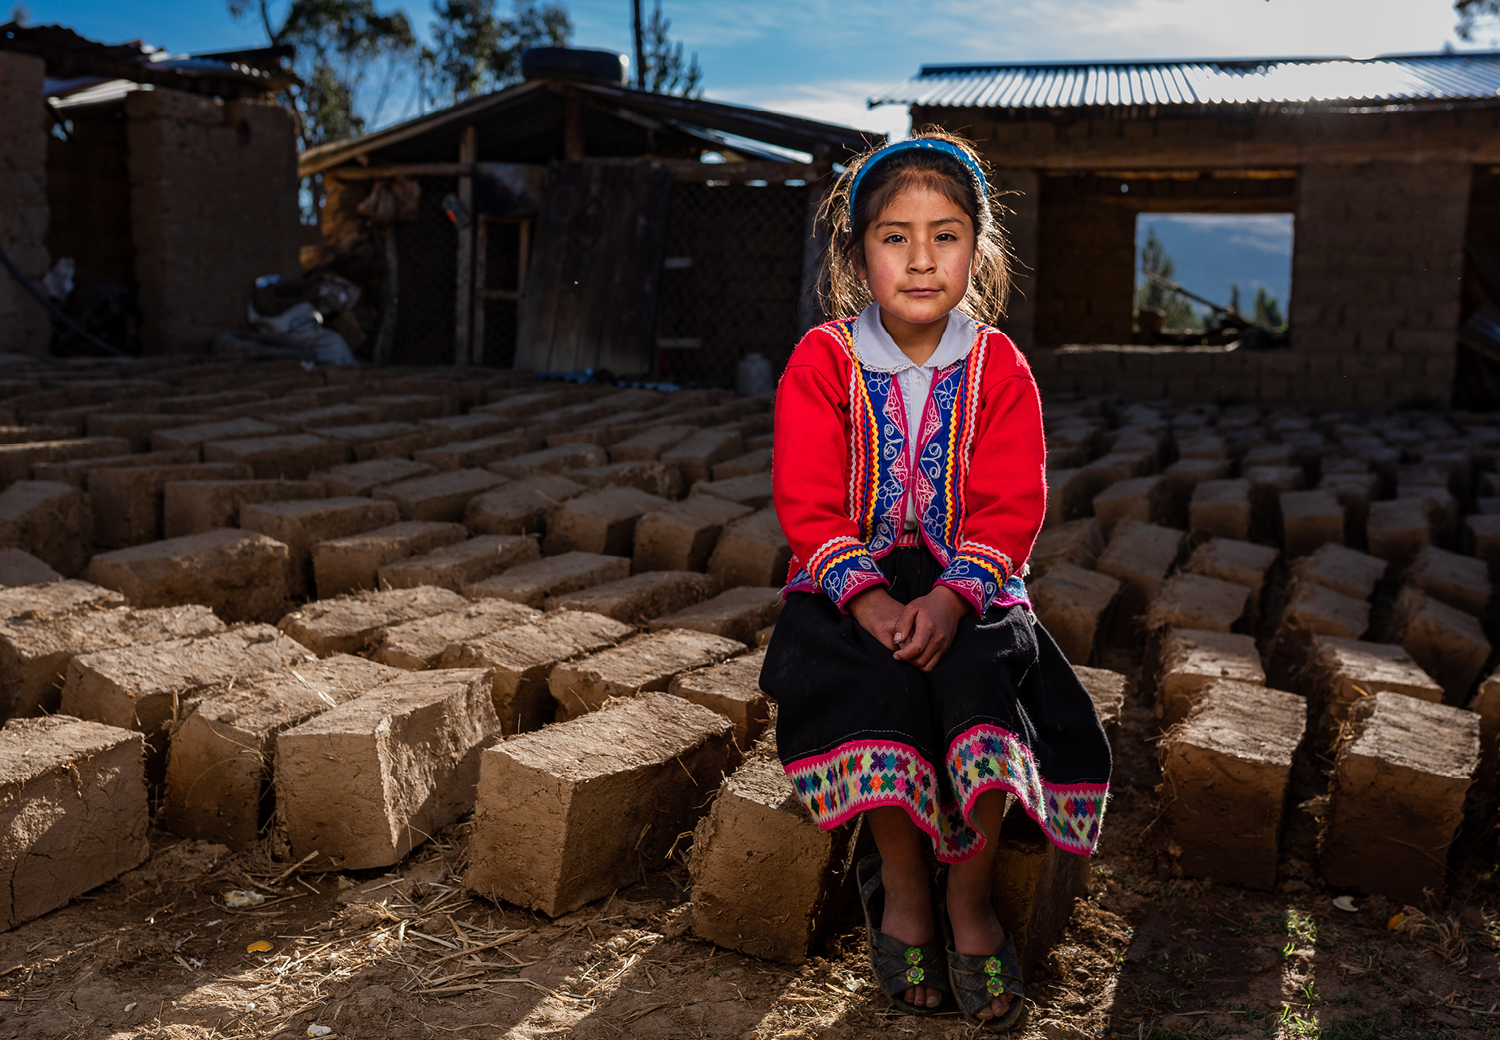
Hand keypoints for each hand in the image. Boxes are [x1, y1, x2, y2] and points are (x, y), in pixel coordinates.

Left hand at [848, 585, 970, 671]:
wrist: (949, 604)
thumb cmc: (927, 605)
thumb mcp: (911, 608)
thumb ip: (902, 624)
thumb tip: (896, 641)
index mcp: (928, 627)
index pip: (916, 649)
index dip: (903, 655)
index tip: (895, 655)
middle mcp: (938, 639)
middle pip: (920, 660)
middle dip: (907, 661)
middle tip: (899, 654)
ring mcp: (943, 646)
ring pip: (927, 666)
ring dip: (914, 664)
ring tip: (907, 655)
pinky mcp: (945, 649)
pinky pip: (933, 664)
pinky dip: (923, 664)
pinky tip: (916, 655)